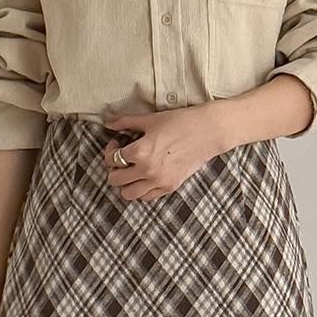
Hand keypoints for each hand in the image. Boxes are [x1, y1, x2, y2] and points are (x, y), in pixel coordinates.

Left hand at [100, 106, 224, 201]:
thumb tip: (108, 123)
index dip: (110, 150)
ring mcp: (159, 181)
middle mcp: (147, 170)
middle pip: (115, 180)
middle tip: (122, 158)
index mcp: (140, 151)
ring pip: (128, 194)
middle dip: (114, 168)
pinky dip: (141, 189)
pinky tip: (145, 176)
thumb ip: (125, 122)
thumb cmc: (180, 122)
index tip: (117, 143)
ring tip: (131, 170)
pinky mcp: (170, 187)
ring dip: (125, 183)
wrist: (208, 132)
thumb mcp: (150, 120)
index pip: (112, 159)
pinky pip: (146, 197)